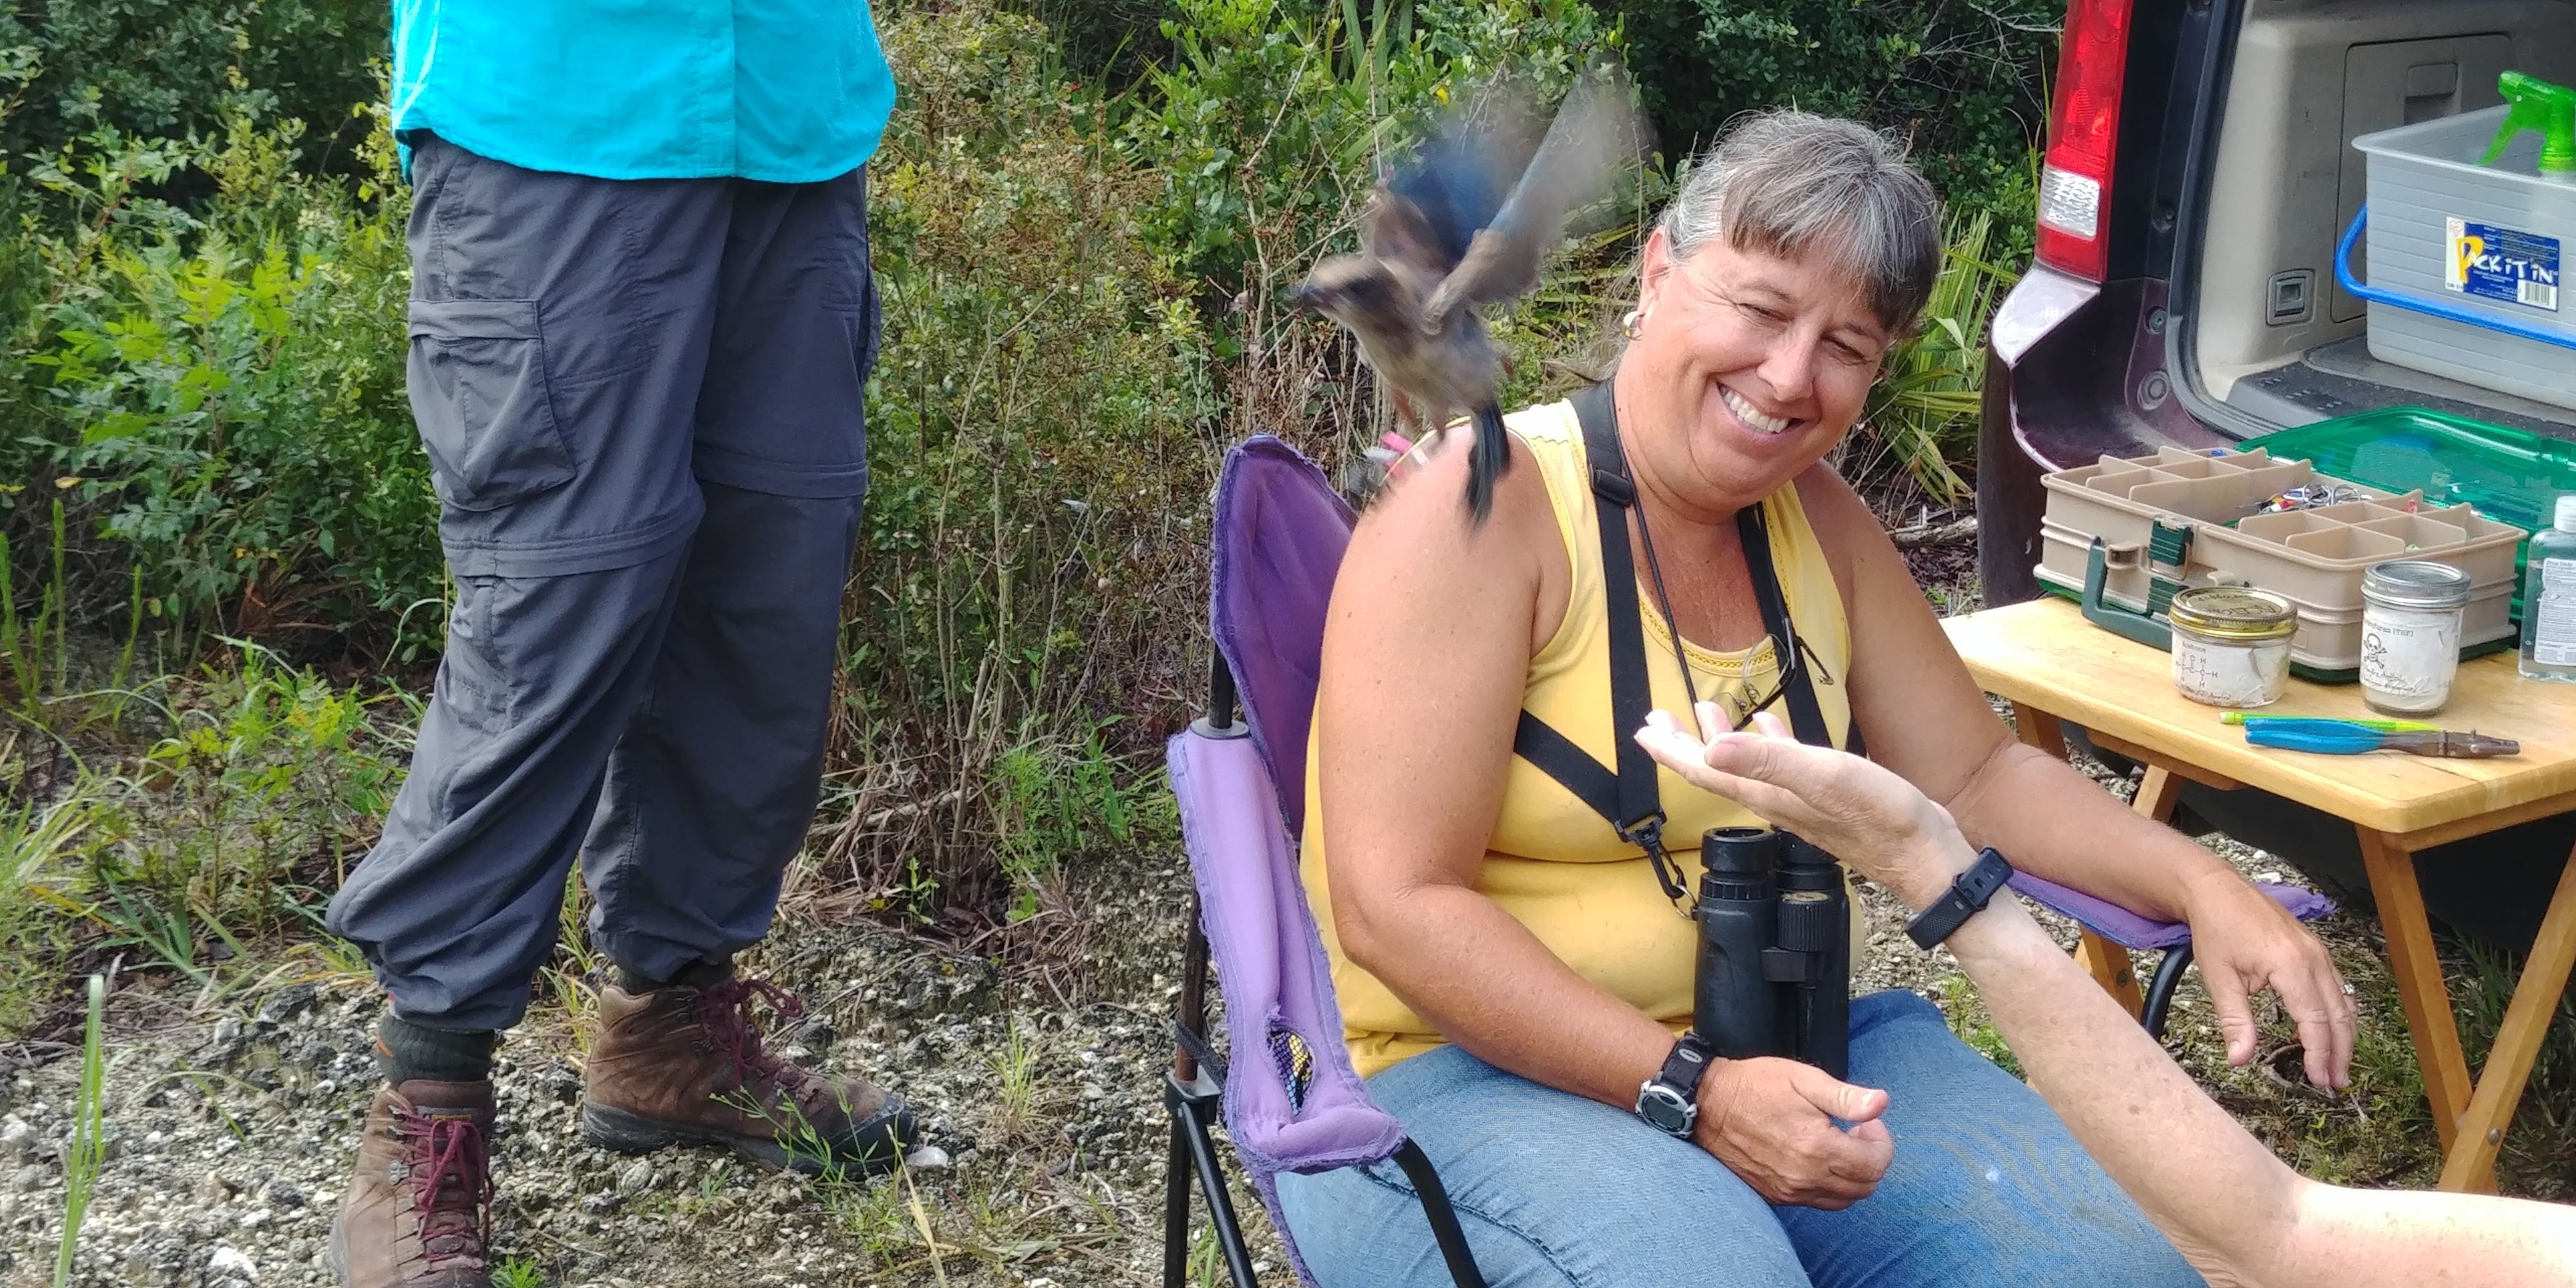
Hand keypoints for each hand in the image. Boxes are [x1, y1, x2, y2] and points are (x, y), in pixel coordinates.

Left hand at [1635, 706, 1975, 907]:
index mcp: (1768, 793)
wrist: (1928, 858)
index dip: (1672, 750)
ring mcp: (1802, 799)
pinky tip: (1773, 728)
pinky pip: (1786, 765)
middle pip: (1717, 768)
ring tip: (1705, 712)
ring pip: (1748, 765)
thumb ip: (1770, 760)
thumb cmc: (1883, 818)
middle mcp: (1777, 799)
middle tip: (1657, 719)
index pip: (1705, 769)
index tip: (1643, 730)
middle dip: (1684, 743)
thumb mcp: (1824, 778)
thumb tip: (1712, 747)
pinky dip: (1772, 744)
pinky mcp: (1829, 796)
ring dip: (1723, 739)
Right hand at [1694, 1054, 1893, 1208]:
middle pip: (1864, 1187)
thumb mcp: (1803, 1079)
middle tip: (1857, 1132)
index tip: (1868, 1122)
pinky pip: (1817, 1202)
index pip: (1874, 1164)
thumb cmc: (1755, 1086)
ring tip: (1839, 1146)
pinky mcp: (1775, 1195)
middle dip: (1871, 1160)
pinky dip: (1830, 1186)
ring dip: (1853, 1176)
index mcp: (1817, 1147)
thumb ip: (1846, 1097)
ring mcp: (1788, 1190)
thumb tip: (1881, 1104)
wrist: (1706, 1104)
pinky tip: (1818, 1159)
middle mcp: (1805, 1177)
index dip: (1882, 1142)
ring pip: (1843, 1200)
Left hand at [2181, 868, 2356, 1087]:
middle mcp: (2313, 957)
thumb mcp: (2219, 978)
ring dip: (2344, 1036)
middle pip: (2338, 1015)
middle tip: (2334, 1082)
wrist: (2217, 889)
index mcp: (2290, 965)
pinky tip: (2331, 1031)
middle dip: (2339, 1052)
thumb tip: (2240, 1059)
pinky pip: (2337, 986)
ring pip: (2344, 1001)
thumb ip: (2235, 1020)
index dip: (2319, 1053)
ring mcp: (2318, 951)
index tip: (2317, 1080)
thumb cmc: (2216, 930)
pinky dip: (2339, 1013)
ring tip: (2337, 1066)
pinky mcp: (2316, 948)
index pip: (2315, 1020)